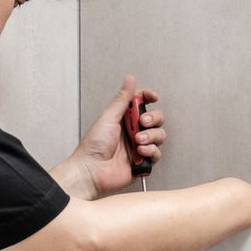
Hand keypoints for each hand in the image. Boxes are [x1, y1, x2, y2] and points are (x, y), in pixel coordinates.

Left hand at [65, 74, 166, 197]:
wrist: (91, 170)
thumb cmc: (93, 146)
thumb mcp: (108, 117)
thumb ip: (122, 99)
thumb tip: (129, 80)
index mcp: (124, 119)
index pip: (142, 103)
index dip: (150, 97)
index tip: (153, 97)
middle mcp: (133, 131)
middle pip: (156, 119)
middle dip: (153, 118)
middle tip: (141, 122)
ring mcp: (139, 147)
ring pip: (159, 136)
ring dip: (151, 136)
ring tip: (137, 140)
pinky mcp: (143, 162)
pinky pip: (156, 154)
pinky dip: (150, 151)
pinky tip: (139, 152)